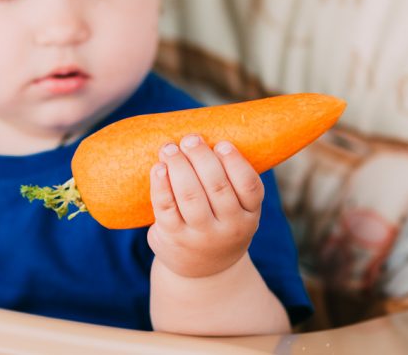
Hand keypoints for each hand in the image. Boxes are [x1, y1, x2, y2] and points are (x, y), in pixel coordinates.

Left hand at [147, 134, 263, 278]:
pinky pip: (165, 208)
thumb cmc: (220, 223)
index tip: (222, 143)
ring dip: (179, 166)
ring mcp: (201, 236)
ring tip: (169, 147)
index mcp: (249, 215)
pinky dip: (160, 185)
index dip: (236, 163)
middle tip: (191, 138)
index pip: (249, 187)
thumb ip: (230, 181)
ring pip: (190, 196)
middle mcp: (229, 228)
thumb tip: (205, 136)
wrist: (202, 270)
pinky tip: (158, 168)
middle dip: (201, 157)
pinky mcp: (174, 238)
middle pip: (217, 187)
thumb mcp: (237, 211)